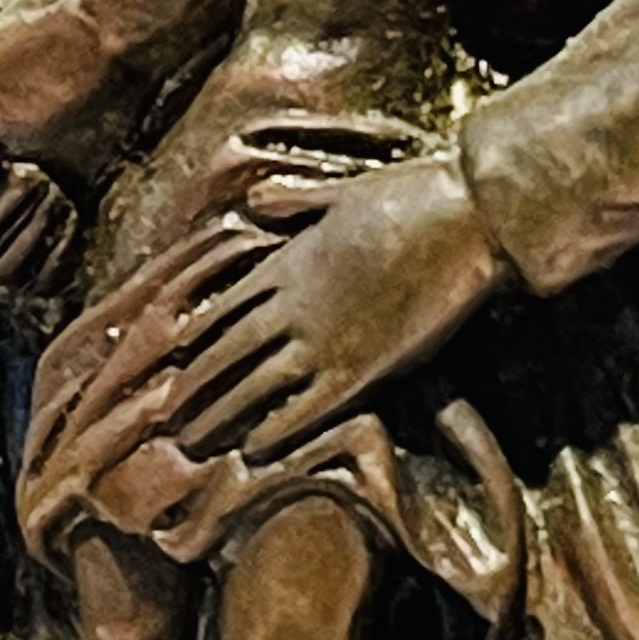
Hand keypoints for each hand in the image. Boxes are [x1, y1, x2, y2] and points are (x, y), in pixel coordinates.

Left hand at [163, 152, 505, 461]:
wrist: (469, 214)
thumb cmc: (412, 194)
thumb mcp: (339, 190)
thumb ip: (293, 201)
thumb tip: (255, 198)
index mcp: (289, 260)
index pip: (224, 308)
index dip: (196, 340)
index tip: (174, 362)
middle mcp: (296, 303)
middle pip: (228, 355)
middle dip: (196, 389)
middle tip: (169, 419)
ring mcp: (327, 338)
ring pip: (255, 386)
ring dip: (221, 416)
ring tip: (193, 442)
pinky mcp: (365, 366)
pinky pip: (308, 407)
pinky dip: (276, 430)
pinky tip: (255, 449)